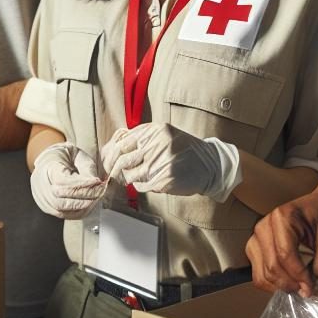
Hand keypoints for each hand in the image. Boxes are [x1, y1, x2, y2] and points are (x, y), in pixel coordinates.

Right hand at [30, 142, 105, 218]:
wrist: (50, 161)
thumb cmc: (65, 157)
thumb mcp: (77, 155)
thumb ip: (86, 168)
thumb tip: (97, 183)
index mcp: (47, 168)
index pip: (62, 181)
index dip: (81, 183)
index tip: (98, 181)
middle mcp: (41, 186)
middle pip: (61, 198)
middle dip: (84, 196)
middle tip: (101, 190)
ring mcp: (43, 199)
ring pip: (63, 209)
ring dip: (83, 205)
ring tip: (97, 197)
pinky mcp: (48, 208)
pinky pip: (65, 215)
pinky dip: (79, 211)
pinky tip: (90, 203)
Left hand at [101, 123, 240, 200]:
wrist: (209, 163)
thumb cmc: (184, 150)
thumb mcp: (164, 135)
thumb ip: (143, 138)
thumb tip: (115, 148)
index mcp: (154, 131)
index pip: (122, 143)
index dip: (111, 155)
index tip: (108, 162)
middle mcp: (157, 145)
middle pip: (123, 160)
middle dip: (115, 170)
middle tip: (114, 175)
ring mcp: (161, 163)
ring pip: (131, 175)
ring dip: (127, 180)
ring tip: (131, 179)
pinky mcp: (166, 180)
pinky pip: (142, 186)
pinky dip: (140, 187)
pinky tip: (145, 183)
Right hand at [245, 183, 317, 296]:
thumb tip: (310, 289)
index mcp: (283, 217)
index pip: (285, 255)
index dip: (300, 277)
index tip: (313, 288)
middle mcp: (265, 224)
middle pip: (271, 265)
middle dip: (291, 283)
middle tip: (309, 289)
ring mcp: (259, 236)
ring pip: (262, 273)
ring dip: (281, 285)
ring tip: (299, 286)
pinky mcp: (258, 246)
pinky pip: (258, 272)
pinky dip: (272, 283)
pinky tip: (288, 282)